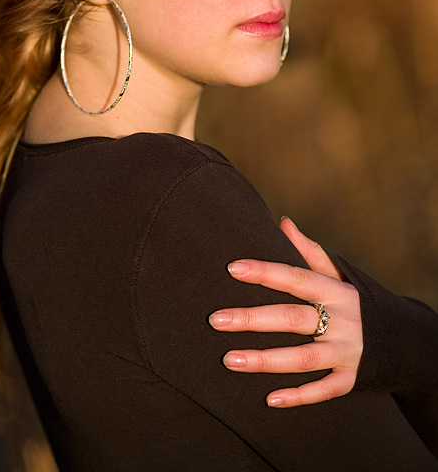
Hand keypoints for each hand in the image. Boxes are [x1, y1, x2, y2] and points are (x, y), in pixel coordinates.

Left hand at [208, 216, 362, 407]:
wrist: (405, 339)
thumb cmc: (358, 301)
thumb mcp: (341, 274)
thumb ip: (311, 251)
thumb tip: (282, 222)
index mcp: (336, 291)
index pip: (295, 277)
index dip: (265, 272)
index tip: (232, 268)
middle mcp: (342, 320)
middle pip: (292, 318)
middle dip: (252, 319)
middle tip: (216, 319)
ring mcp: (347, 352)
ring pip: (303, 358)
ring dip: (265, 360)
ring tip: (229, 359)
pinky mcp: (351, 379)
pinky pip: (323, 390)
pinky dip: (298, 396)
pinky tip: (269, 399)